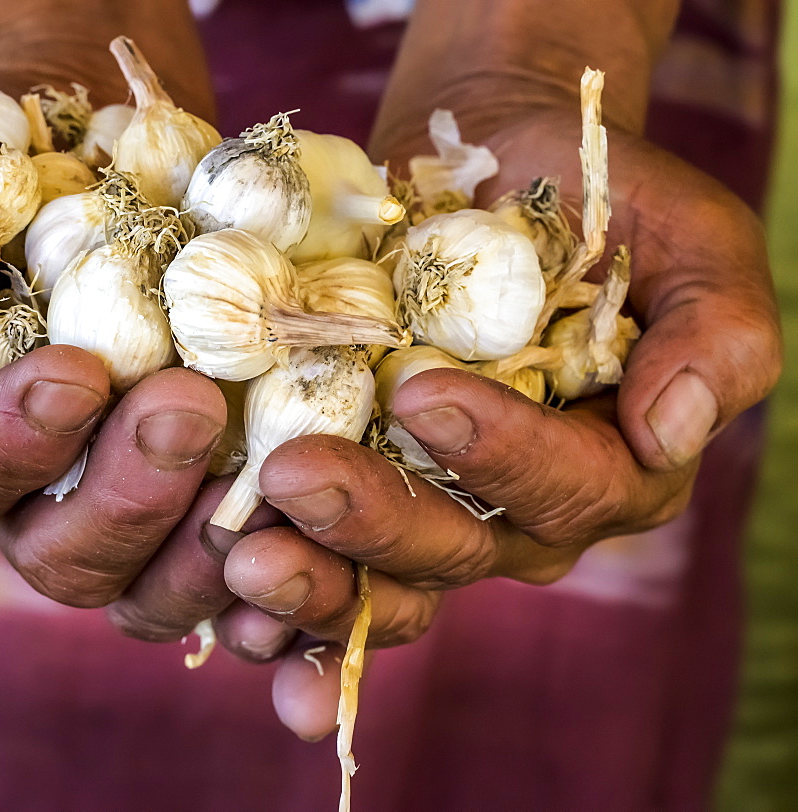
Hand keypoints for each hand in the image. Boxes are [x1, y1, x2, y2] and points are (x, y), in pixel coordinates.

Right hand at [0, 121, 227, 608]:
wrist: (100, 158)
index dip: (7, 438)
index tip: (75, 372)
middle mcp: (31, 497)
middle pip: (64, 554)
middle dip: (127, 493)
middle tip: (187, 406)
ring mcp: (125, 511)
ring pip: (151, 587)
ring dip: (206, 542)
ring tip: (265, 465)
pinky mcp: (203, 506)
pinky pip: (234, 570)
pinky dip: (275, 559)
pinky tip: (314, 520)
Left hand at [227, 71, 781, 738]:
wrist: (490, 164)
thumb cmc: (597, 198)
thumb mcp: (691, 243)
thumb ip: (715, 336)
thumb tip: (671, 432)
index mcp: (611, 466)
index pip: (567, 488)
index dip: (501, 455)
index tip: (426, 395)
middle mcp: (521, 511)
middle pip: (457, 548)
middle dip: (377, 523)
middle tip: (295, 479)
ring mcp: (434, 502)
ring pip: (381, 570)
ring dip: (312, 577)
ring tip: (241, 553)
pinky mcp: (361, 479)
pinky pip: (324, 553)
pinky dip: (282, 588)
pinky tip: (230, 593)